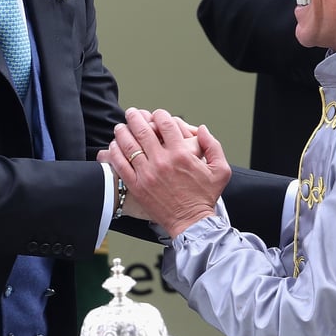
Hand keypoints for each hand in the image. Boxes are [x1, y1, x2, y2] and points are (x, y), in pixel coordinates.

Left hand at [103, 107, 230, 237]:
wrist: (191, 223)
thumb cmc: (204, 197)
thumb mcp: (220, 170)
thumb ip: (213, 146)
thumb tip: (202, 128)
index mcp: (181, 154)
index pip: (166, 124)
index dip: (159, 114)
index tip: (157, 115)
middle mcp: (162, 161)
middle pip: (143, 130)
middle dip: (135, 118)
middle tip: (132, 113)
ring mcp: (147, 174)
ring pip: (129, 145)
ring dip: (122, 132)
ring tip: (120, 127)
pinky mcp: (137, 186)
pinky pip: (121, 164)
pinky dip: (115, 152)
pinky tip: (115, 146)